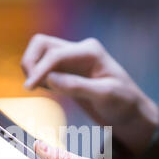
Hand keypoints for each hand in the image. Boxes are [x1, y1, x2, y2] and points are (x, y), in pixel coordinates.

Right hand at [21, 34, 158, 154]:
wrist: (130, 114)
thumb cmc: (124, 103)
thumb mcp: (105, 95)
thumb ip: (76, 86)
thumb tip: (50, 79)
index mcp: (90, 52)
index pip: (55, 55)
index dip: (39, 70)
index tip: (29, 87)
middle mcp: (79, 51)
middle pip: (42, 45)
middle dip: (31, 62)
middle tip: (31, 85)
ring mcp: (72, 60)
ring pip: (40, 54)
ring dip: (33, 68)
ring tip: (41, 89)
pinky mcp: (67, 72)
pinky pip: (44, 67)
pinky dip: (39, 77)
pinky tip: (49, 90)